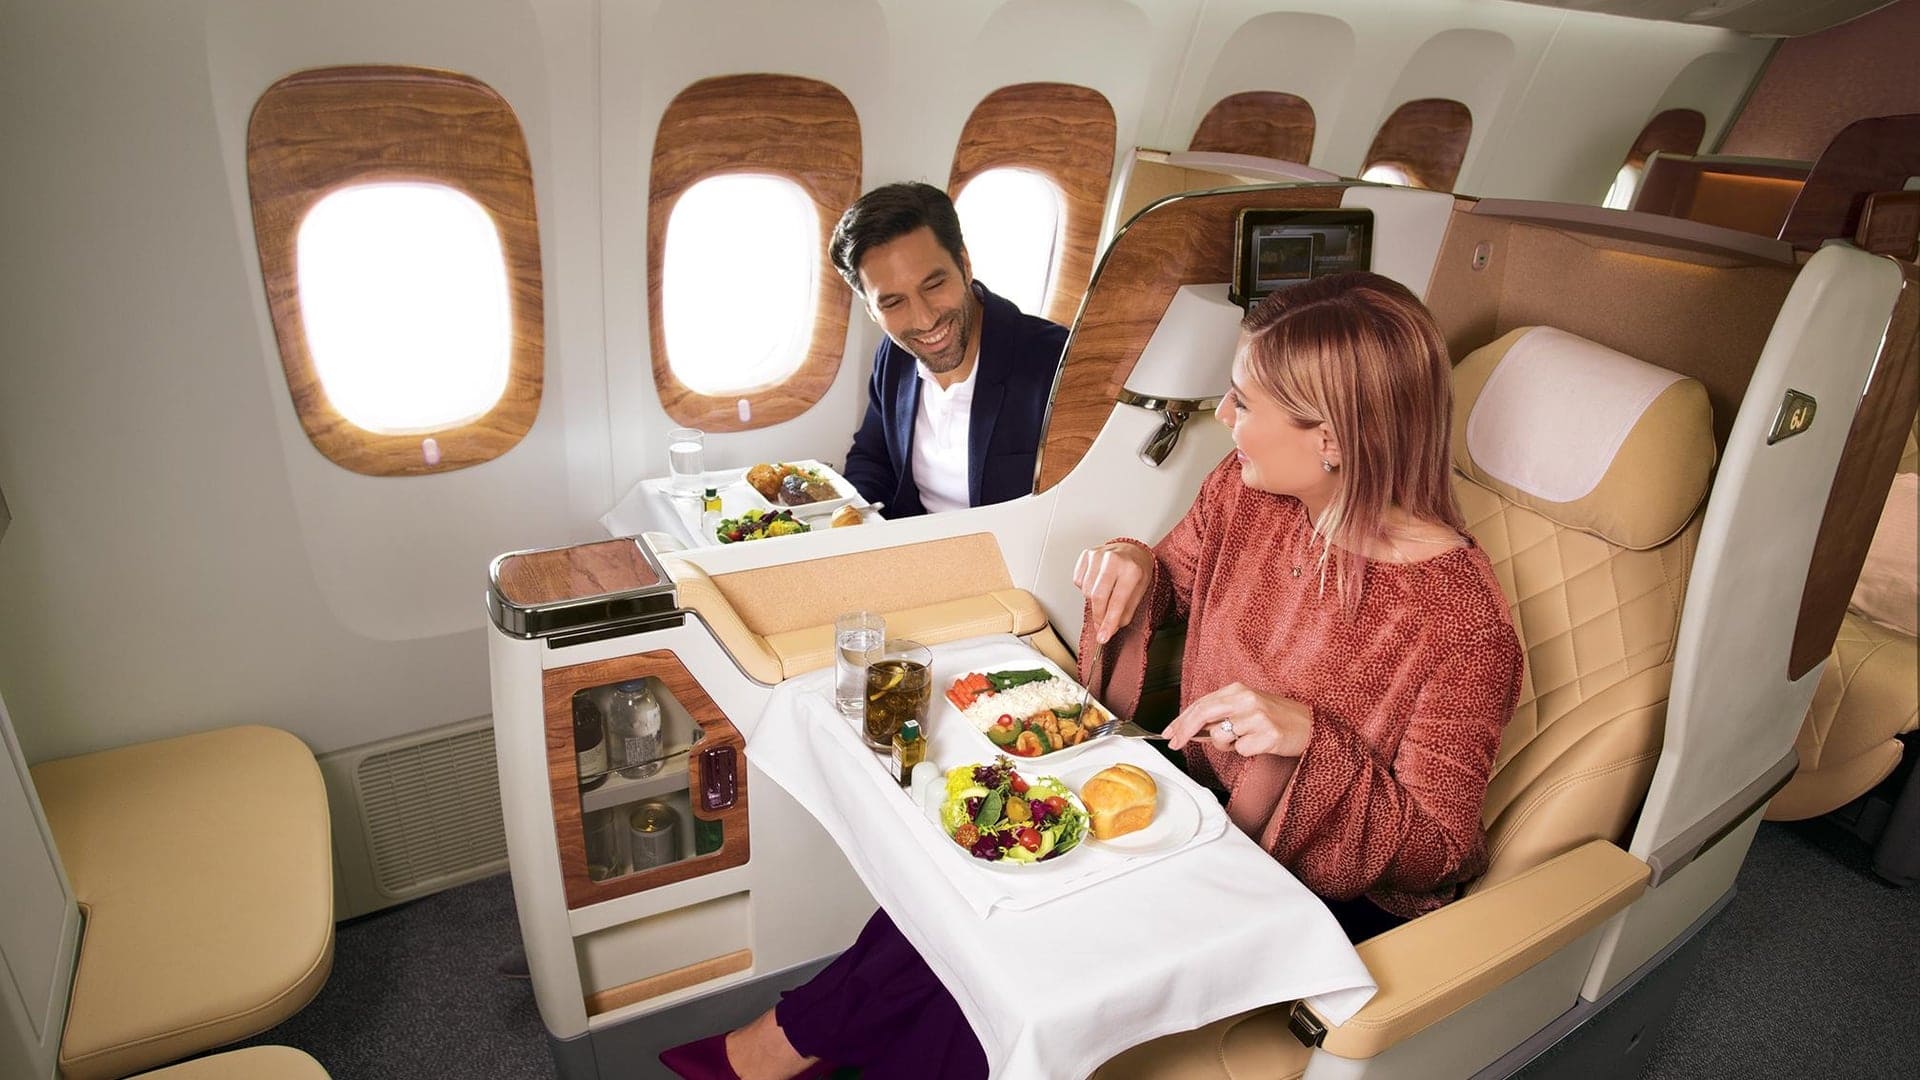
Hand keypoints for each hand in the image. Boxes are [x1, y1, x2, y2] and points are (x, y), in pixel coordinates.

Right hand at [1073, 542, 1153, 643]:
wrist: (1132, 550)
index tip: (1103, 636)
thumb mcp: (1140, 591)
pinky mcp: (1086, 555)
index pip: (1116, 602)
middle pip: (1097, 597)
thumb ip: (1125, 612)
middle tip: (1100, 625)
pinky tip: (1097, 583)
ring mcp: (1098, 555)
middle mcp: (1113, 560)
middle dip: (1098, 616)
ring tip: (1105, 596)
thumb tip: (1110, 628)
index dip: (1108, 622)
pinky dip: (1085, 588)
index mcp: (1131, 570)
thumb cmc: (1137, 570)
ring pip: (1086, 590)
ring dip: (1093, 601)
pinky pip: (1078, 581)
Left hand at [1165, 683, 1313, 757]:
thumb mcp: (1246, 708)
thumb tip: (1191, 730)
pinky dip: (1246, 752)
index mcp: (1237, 690)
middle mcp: (1246, 699)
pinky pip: (1241, 750)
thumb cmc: (1275, 717)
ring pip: (1221, 737)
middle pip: (1203, 714)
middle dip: (1184, 731)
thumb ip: (1220, 714)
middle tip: (1174, 744)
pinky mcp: (1267, 735)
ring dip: (1227, 745)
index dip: (1181, 720)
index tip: (1169, 732)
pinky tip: (1260, 744)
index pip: (1200, 704)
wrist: (1310, 725)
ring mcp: (1257, 717)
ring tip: (1246, 739)